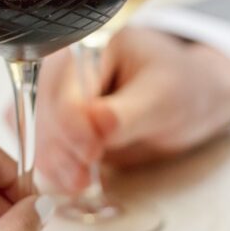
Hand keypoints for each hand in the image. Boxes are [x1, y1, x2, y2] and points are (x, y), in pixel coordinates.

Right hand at [35, 29, 229, 192]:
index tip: (92, 152)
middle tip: (82, 179)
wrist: (189, 101)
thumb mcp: (162, 98)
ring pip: (40, 130)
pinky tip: (70, 183)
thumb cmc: (179, 88)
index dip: (72, 123)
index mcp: (89, 45)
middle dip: (60, 147)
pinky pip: (45, 145)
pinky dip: (53, 168)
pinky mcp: (61, 124)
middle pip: (45, 109)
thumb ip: (127, 113)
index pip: (64, 85)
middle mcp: (66, 68)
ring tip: (79, 184)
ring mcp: (60, 96)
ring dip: (54, 162)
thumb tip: (96, 124)